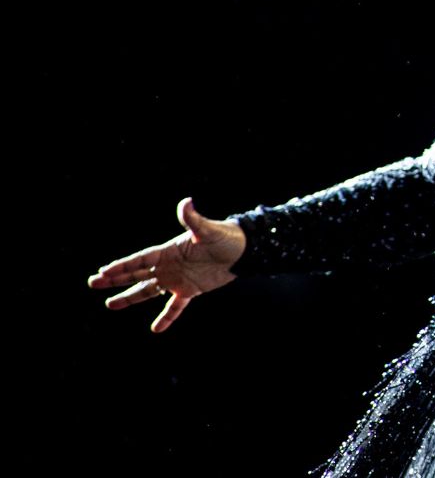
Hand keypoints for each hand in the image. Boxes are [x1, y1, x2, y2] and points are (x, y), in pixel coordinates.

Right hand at [87, 197, 245, 332]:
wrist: (243, 251)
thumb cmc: (225, 237)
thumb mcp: (208, 230)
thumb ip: (193, 219)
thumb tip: (185, 202)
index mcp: (169, 251)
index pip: (140, 260)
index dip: (123, 266)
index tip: (104, 271)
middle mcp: (169, 265)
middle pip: (137, 274)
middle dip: (115, 279)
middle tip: (93, 283)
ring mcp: (178, 279)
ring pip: (149, 291)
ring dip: (130, 297)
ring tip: (110, 305)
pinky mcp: (191, 290)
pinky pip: (176, 306)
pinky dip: (167, 317)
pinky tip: (156, 329)